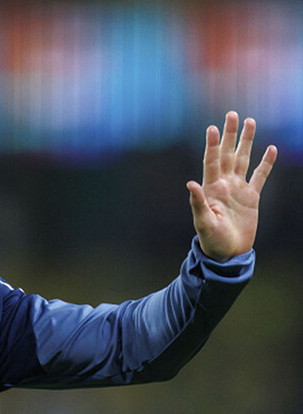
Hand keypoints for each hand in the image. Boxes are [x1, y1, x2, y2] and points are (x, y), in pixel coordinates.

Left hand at [186, 111, 276, 261]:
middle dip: (229, 135)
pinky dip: (266, 163)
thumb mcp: (203, 222)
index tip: (212, 127)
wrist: (227, 253)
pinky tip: (270, 148)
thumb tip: (190, 183)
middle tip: (231, 114)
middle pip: (227, 154)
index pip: (211, 161)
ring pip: (243, 159)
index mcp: (210, 188)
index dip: (211, 145)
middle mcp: (224, 184)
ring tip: (249, 122)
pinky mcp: (251, 197)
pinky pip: (260, 176)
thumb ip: (197, 203)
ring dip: (246, 142)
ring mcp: (238, 189)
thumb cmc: (211, 240)